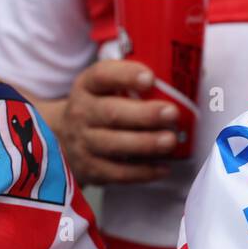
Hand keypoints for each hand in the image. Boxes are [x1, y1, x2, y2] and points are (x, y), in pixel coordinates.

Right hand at [59, 60, 180, 184]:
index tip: (150, 78)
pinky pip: (117, 173)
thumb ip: (133, 82)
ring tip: (170, 141)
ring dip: (145, 143)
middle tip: (172, 114)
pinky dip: (142, 172)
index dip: (126, 76)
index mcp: (87, 86)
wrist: (61, 138)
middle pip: (111, 113)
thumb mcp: (104, 87)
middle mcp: (82, 112)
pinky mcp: (90, 169)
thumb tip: (186, 77)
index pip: (102, 75)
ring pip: (114, 145)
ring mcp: (83, 143)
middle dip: (145, 115)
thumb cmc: (98, 106)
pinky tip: (163, 167)